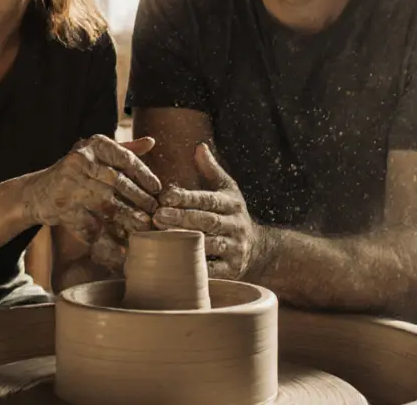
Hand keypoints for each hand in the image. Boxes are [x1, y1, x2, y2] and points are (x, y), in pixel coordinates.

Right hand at [23, 135, 161, 268]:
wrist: (37, 193)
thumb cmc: (74, 173)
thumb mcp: (96, 155)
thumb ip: (123, 150)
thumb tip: (151, 142)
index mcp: (92, 146)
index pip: (125, 159)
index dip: (144, 175)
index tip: (157, 189)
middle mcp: (80, 161)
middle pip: (119, 183)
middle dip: (140, 199)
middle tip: (155, 212)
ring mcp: (70, 185)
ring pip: (107, 205)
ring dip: (128, 218)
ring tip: (143, 226)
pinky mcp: (63, 208)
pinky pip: (91, 225)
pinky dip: (107, 238)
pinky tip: (121, 247)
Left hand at [152, 142, 259, 279]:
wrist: (258, 249)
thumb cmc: (232, 215)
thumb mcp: (228, 190)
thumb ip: (211, 170)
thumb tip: (199, 146)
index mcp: (231, 204)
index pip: (208, 199)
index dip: (187, 197)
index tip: (165, 196)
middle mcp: (235, 225)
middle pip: (207, 221)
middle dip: (182, 218)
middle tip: (157, 216)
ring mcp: (235, 249)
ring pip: (209, 245)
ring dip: (186, 241)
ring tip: (161, 237)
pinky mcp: (232, 271)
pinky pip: (213, 270)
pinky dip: (196, 267)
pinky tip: (175, 263)